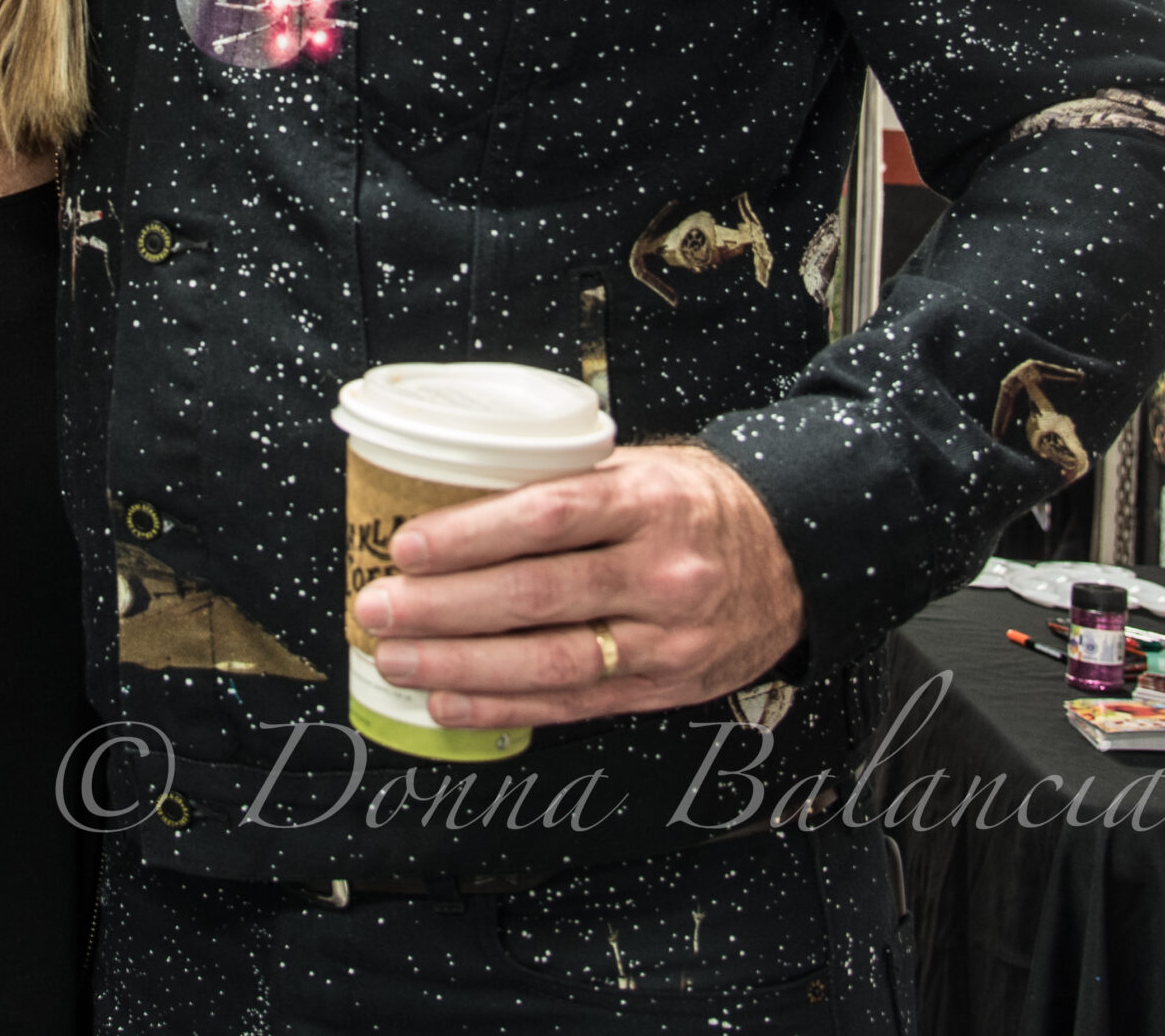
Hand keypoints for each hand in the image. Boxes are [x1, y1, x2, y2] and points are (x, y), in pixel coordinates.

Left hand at [348, 444, 802, 728]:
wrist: (797, 558)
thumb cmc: (696, 504)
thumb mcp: (640, 468)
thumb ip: (563, 483)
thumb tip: (450, 493)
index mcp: (650, 502)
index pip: (547, 517)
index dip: (470, 536)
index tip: (406, 547)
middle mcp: (663, 574)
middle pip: (537, 596)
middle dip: (444, 608)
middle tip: (378, 608)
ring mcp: (667, 639)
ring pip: (550, 662)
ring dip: (461, 666)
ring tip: (398, 659)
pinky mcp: (664, 687)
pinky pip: (573, 705)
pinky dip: (503, 707)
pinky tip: (450, 701)